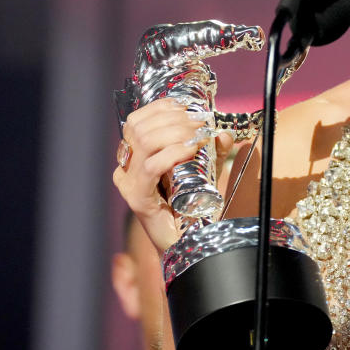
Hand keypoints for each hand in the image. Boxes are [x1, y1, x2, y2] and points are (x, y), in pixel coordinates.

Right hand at [112, 97, 233, 251]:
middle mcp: (125, 168)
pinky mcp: (137, 199)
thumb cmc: (191, 205)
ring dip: (175, 131)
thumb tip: (224, 133)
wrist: (187, 242)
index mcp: (134, 156)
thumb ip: (213, 150)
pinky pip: (150, 168)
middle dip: (173, 118)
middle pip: (140, 127)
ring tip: (198, 135)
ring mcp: (128, 184)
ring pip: (144, 142)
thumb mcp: (204, 170)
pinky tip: (190, 149)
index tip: (187, 107)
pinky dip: (172, 153)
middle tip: (200, 122)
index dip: (161, 108)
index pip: (137, 120)